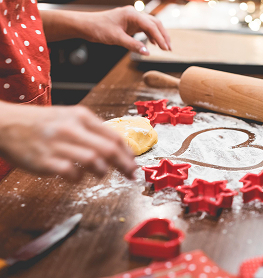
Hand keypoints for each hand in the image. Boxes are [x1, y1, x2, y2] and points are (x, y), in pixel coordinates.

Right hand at [0, 103, 136, 180]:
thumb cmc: (41, 123)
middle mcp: (72, 128)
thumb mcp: (69, 117)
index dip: (129, 153)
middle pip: (109, 149)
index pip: (114, 136)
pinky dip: (79, 178)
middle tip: (131, 174)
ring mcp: (58, 144)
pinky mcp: (45, 160)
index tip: (135, 163)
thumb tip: (116, 148)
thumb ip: (92, 130)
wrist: (5, 124)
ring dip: (102, 171)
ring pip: (93, 160)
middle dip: (125, 165)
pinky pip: (71, 173)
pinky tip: (77, 176)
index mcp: (81, 116)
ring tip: (101, 173)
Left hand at [82, 6, 170, 54]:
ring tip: (165, 47)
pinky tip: (154, 43)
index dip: (160, 38)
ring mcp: (132, 18)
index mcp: (132, 14)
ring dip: (159, 35)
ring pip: (151, 25)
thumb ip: (133, 45)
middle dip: (163, 35)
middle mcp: (134, 14)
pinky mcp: (130, 23)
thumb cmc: (99, 29)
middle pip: (155, 23)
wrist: (87, 25)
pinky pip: (144, 28)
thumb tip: (147, 53)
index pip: (151, 26)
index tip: (166, 49)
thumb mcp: (116, 39)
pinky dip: (151, 35)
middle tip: (169, 48)